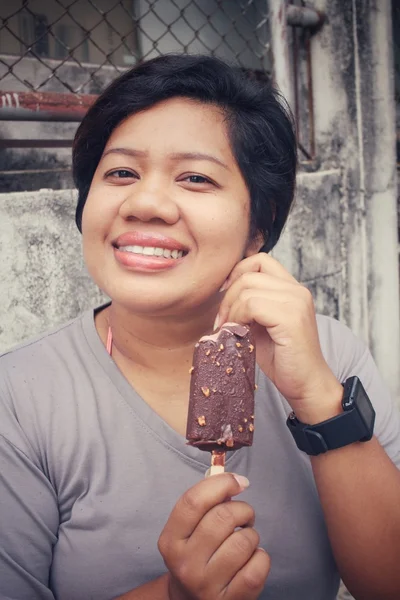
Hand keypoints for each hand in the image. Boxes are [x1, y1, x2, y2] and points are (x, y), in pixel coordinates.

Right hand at [158, 473, 269, 599]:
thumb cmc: (195, 556)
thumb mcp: (188, 530)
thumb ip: (205, 501)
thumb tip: (232, 479)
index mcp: (171, 540)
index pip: (193, 501)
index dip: (221, 484)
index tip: (238, 482)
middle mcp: (185, 563)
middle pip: (223, 517)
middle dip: (242, 509)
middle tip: (244, 516)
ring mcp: (207, 584)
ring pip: (244, 540)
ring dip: (251, 534)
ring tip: (244, 540)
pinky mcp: (230, 599)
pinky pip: (258, 565)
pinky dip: (261, 556)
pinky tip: (251, 559)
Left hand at [216, 254, 342, 422]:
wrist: (306, 385)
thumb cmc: (282, 359)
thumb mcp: (260, 325)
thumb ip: (248, 305)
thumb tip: (219, 293)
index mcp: (292, 289)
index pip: (260, 260)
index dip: (236, 273)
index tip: (224, 296)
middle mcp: (297, 291)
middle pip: (249, 273)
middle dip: (228, 296)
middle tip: (222, 321)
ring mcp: (296, 302)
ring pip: (247, 288)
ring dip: (231, 309)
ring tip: (229, 330)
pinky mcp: (291, 318)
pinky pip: (252, 305)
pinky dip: (238, 318)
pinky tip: (238, 333)